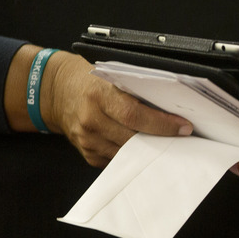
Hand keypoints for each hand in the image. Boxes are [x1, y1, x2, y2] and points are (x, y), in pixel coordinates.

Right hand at [43, 52, 191, 166]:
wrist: (55, 91)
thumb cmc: (89, 81)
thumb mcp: (110, 78)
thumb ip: (135, 93)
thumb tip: (170, 109)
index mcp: (98, 96)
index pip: (135, 115)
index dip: (162, 124)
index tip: (184, 128)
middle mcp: (91, 120)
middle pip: (134, 138)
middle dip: (161, 140)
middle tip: (183, 138)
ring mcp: (88, 140)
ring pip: (128, 153)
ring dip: (150, 150)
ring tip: (168, 144)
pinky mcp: (88, 153)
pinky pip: (118, 159)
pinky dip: (134, 155)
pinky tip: (145, 149)